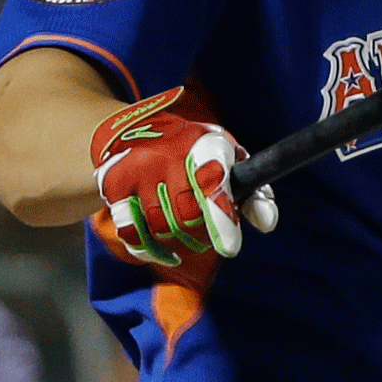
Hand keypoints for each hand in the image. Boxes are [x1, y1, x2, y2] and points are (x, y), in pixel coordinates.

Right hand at [90, 87, 276, 265]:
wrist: (132, 130)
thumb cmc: (192, 151)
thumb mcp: (226, 158)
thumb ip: (253, 191)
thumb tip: (267, 222)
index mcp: (203, 143)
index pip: (212, 181)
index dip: (222, 215)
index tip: (230, 246)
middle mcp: (168, 154)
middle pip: (187, 216)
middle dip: (202, 232)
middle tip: (209, 236)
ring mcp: (138, 170)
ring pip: (162, 228)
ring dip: (178, 242)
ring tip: (186, 236)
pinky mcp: (114, 186)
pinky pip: (133, 234)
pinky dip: (150, 250)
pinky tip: (163, 251)